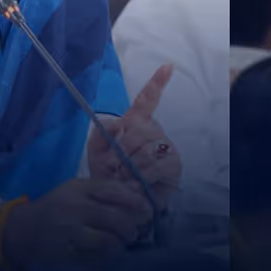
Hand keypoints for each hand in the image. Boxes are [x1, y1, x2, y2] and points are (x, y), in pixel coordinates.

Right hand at [2, 178, 152, 270]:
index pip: (113, 191)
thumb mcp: (76, 190)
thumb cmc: (55, 207)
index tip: (147, 208)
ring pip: (105, 240)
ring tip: (120, 243)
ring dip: (119, 244)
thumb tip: (138, 187)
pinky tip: (106, 254)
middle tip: (135, 232)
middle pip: (113, 217)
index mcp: (78, 189)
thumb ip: (105, 188)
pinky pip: (92, 258)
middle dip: (130, 227)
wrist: (20, 229)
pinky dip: (104, 257)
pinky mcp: (63, 252)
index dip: (134, 199)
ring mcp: (68, 232)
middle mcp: (73, 208)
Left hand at [88, 65, 182, 207]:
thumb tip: (117, 123)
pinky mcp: (173, 163)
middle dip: (124, 150)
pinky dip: (144, 174)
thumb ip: (100, 136)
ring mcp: (166, 146)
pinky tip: (137, 183)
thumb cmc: (109, 175)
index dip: (157, 82)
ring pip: (150, 147)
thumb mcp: (97, 154)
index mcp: (136, 123)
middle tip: (113, 169)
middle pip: (142, 128)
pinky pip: (158, 163)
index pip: (147, 99)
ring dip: (132, 166)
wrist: (117, 203)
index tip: (168, 66)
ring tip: (122, 179)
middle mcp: (154, 131)